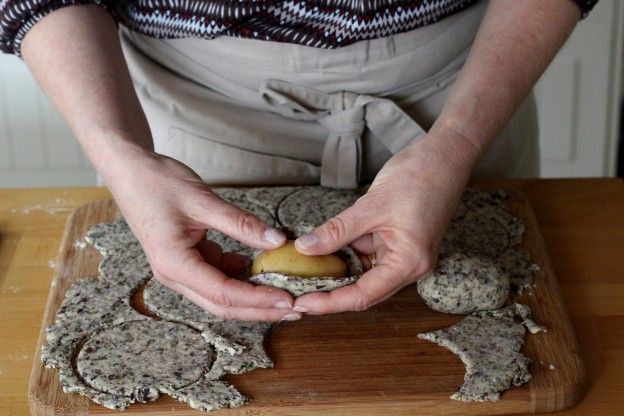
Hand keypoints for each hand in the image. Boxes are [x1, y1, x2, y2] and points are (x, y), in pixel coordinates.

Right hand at [102, 146, 300, 320]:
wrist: (129, 172)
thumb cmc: (157, 183)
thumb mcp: (203, 201)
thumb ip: (241, 223)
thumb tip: (277, 241)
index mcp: (174, 264)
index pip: (223, 293)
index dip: (258, 300)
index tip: (288, 299)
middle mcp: (175, 275)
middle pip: (223, 305)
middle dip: (260, 309)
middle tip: (295, 308)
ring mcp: (180, 270)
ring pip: (221, 295)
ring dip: (253, 297)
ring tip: (286, 294)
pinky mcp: (188, 260)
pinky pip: (218, 277)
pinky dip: (242, 278)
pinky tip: (265, 272)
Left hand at [292, 129, 479, 313]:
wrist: (443, 156)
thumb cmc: (419, 177)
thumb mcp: (372, 205)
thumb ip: (338, 231)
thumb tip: (306, 248)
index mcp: (409, 263)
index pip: (364, 295)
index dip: (331, 302)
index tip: (303, 303)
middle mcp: (408, 266)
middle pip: (364, 291)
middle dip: (330, 293)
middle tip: (296, 294)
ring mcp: (403, 255)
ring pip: (363, 274)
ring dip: (336, 274)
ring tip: (303, 275)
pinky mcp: (396, 243)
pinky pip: (367, 256)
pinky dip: (345, 255)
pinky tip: (322, 253)